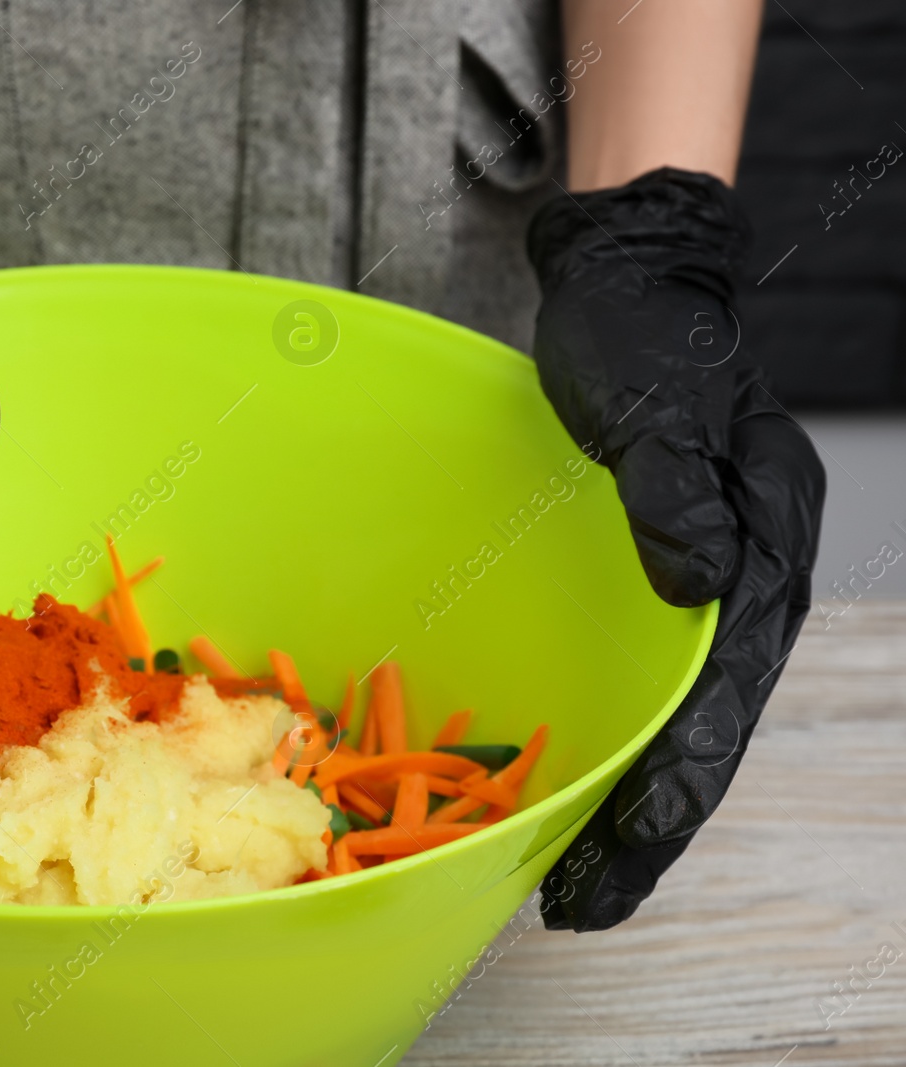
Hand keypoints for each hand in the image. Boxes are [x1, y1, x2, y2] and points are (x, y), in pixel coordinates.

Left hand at [526, 168, 823, 930]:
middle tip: (583, 904)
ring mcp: (708, 579)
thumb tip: (696, 586)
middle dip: (649, 826)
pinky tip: (573, 783)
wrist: (633, 283)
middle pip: (704, 729)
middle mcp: (746, 576)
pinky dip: (615, 740)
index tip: (624, 855)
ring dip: (631, 800)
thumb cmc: (639, 333)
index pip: (721, 696)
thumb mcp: (650, 400)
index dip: (674, 787)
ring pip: (677, 716)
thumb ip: (674, 487)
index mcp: (763, 545)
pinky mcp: (664, 573)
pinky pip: (645, 678)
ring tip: (575, 878)